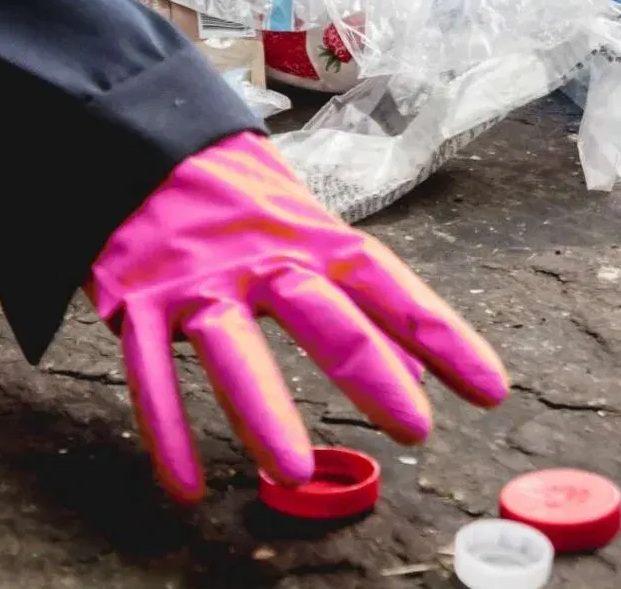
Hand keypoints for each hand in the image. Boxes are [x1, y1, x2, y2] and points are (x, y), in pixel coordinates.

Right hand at [87, 132, 507, 501]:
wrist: (130, 132)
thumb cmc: (232, 190)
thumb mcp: (301, 226)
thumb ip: (355, 299)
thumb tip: (417, 370)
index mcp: (308, 234)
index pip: (385, 284)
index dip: (439, 335)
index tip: (490, 390)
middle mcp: (259, 258)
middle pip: (321, 315)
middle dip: (369, 373)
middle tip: (414, 430)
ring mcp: (195, 281)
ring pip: (231, 349)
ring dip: (262, 412)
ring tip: (292, 471)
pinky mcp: (138, 300)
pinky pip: (149, 372)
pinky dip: (165, 432)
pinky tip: (186, 487)